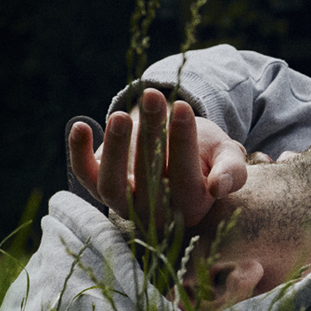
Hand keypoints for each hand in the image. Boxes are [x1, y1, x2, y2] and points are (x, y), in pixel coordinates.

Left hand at [68, 88, 247, 229]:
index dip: (183, 144)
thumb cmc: (207, 153)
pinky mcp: (100, 187)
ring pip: (112, 185)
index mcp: (192, 207)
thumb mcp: (227, 155)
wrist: (176, 148)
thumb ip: (232, 170)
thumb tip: (219, 187)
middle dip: (150, 133)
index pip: (186, 180)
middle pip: (149, 179)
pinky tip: (80, 126)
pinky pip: (85, 175)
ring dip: (115, 149)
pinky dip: (77, 153)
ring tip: (120, 116)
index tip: (182, 107)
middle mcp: (155, 214)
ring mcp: (124, 204)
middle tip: (153, 96)